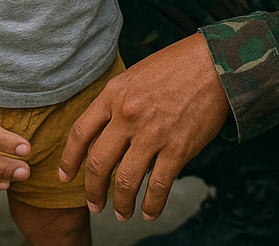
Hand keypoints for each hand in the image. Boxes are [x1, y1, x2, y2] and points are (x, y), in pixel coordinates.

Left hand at [59, 32, 229, 220]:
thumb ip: (118, 101)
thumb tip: (106, 132)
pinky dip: (152, 205)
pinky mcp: (178, 148)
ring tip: (122, 213)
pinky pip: (159, 186)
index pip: (81, 133)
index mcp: (114, 94)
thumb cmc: (175, 65)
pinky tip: (149, 211)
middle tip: (95, 204)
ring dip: (122, 204)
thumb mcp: (135, 75)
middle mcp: (128, 115)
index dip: (69, 160)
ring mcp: (152, 133)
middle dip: (93, 191)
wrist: (213, 63)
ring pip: (125, 181)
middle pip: (98, 164)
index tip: (65, 176)